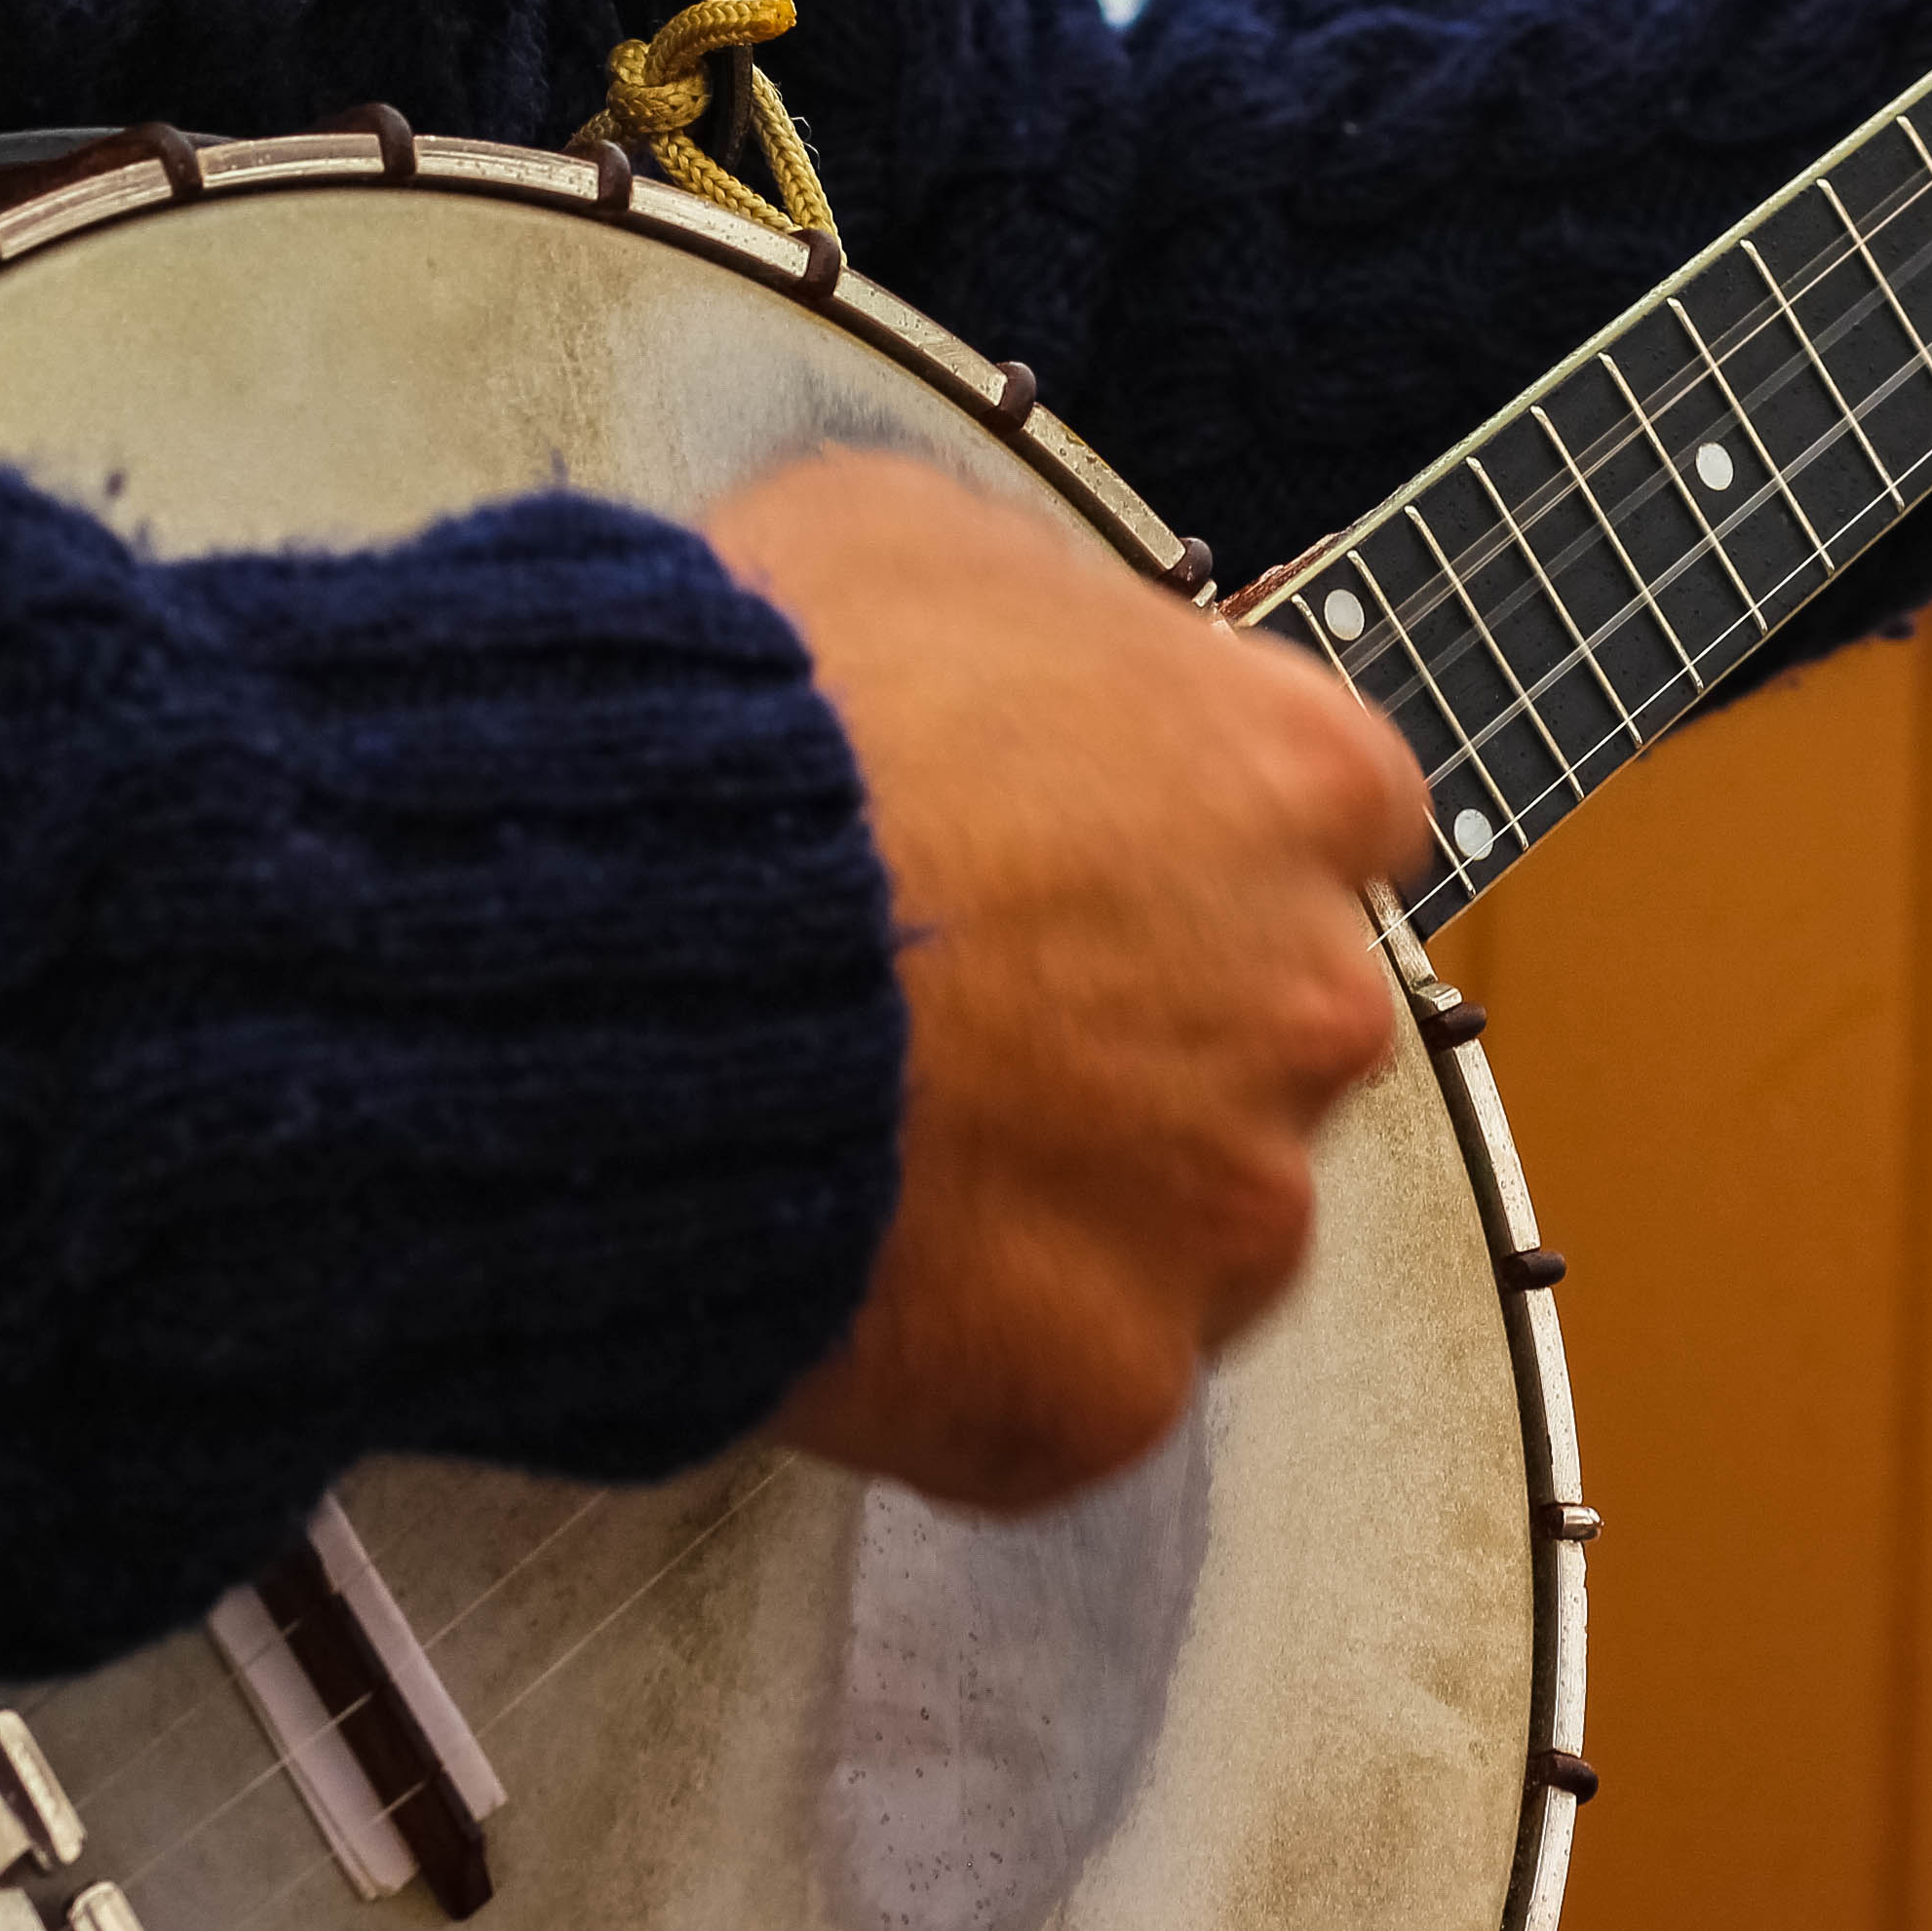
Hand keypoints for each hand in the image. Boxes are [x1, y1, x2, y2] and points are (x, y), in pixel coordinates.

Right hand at [700, 448, 1428, 1508]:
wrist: (602, 945)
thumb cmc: (741, 714)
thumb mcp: (899, 536)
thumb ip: (1032, 615)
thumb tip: (1021, 650)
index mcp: (1299, 779)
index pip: (1328, 824)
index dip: (1184, 851)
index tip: (1076, 876)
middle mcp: (1315, 1002)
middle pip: (1265, 1037)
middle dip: (1136, 1036)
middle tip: (950, 1029)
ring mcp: (1225, 1214)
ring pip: (1184, 1232)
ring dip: (1066, 1212)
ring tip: (874, 1165)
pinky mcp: (1106, 1389)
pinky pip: (1060, 1393)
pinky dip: (967, 1364)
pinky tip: (839, 1287)